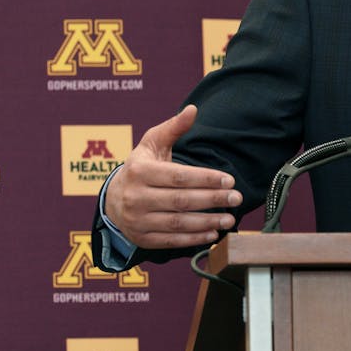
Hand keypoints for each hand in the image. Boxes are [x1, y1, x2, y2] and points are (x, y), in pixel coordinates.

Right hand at [104, 105, 241, 249]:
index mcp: (139, 171)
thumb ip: (173, 128)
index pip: (178, 176)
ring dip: (207, 222)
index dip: (206, 179)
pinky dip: (193, 239)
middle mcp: (136, 196)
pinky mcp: (142, 238)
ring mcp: (138, 220)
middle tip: (237, 198)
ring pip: (177, 222)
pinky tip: (213, 234)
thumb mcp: (151, 144)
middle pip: (180, 200)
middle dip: (212, 199)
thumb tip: (193, 110)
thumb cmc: (140, 168)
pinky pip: (171, 240)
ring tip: (230, 218)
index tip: (230, 180)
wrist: (113, 200)